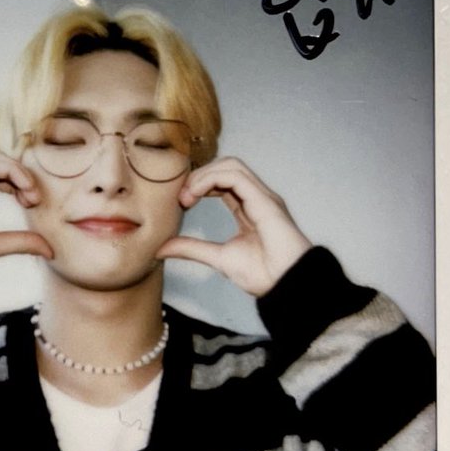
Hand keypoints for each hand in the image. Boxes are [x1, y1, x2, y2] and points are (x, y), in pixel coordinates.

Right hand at [0, 157, 53, 267]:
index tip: (33, 203)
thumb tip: (50, 251)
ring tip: (31, 194)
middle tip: (35, 199)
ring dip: (20, 174)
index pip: (2, 182)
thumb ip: (20, 243)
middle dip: (24, 179)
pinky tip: (24, 186)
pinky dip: (12, 171)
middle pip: (2, 169)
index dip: (21, 187)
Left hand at [155, 157, 312, 297]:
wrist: (288, 285)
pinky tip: (196, 193)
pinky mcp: (264, 200)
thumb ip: (191, 249)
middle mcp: (256, 197)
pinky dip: (211, 179)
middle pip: (225, 167)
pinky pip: (235, 175)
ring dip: (203, 175)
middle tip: (181, 198)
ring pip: (230, 165)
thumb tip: (162, 248)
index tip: (181, 203)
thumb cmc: (264, 274)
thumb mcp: (217, 258)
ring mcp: (262, 196)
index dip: (198, 185)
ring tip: (186, 195)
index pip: (221, 182)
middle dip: (198, 176)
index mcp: (247, 208)